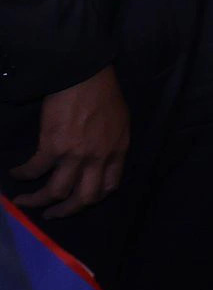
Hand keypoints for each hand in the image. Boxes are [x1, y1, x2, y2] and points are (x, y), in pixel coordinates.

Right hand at [11, 66, 128, 217]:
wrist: (85, 74)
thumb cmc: (104, 92)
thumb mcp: (119, 122)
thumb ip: (112, 144)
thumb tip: (100, 159)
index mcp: (117, 151)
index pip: (109, 187)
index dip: (93, 198)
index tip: (80, 200)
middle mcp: (99, 158)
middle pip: (84, 198)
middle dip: (65, 211)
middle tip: (51, 215)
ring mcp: (76, 155)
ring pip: (56, 192)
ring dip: (38, 201)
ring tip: (24, 203)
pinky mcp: (52, 146)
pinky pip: (34, 170)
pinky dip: (23, 175)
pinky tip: (16, 173)